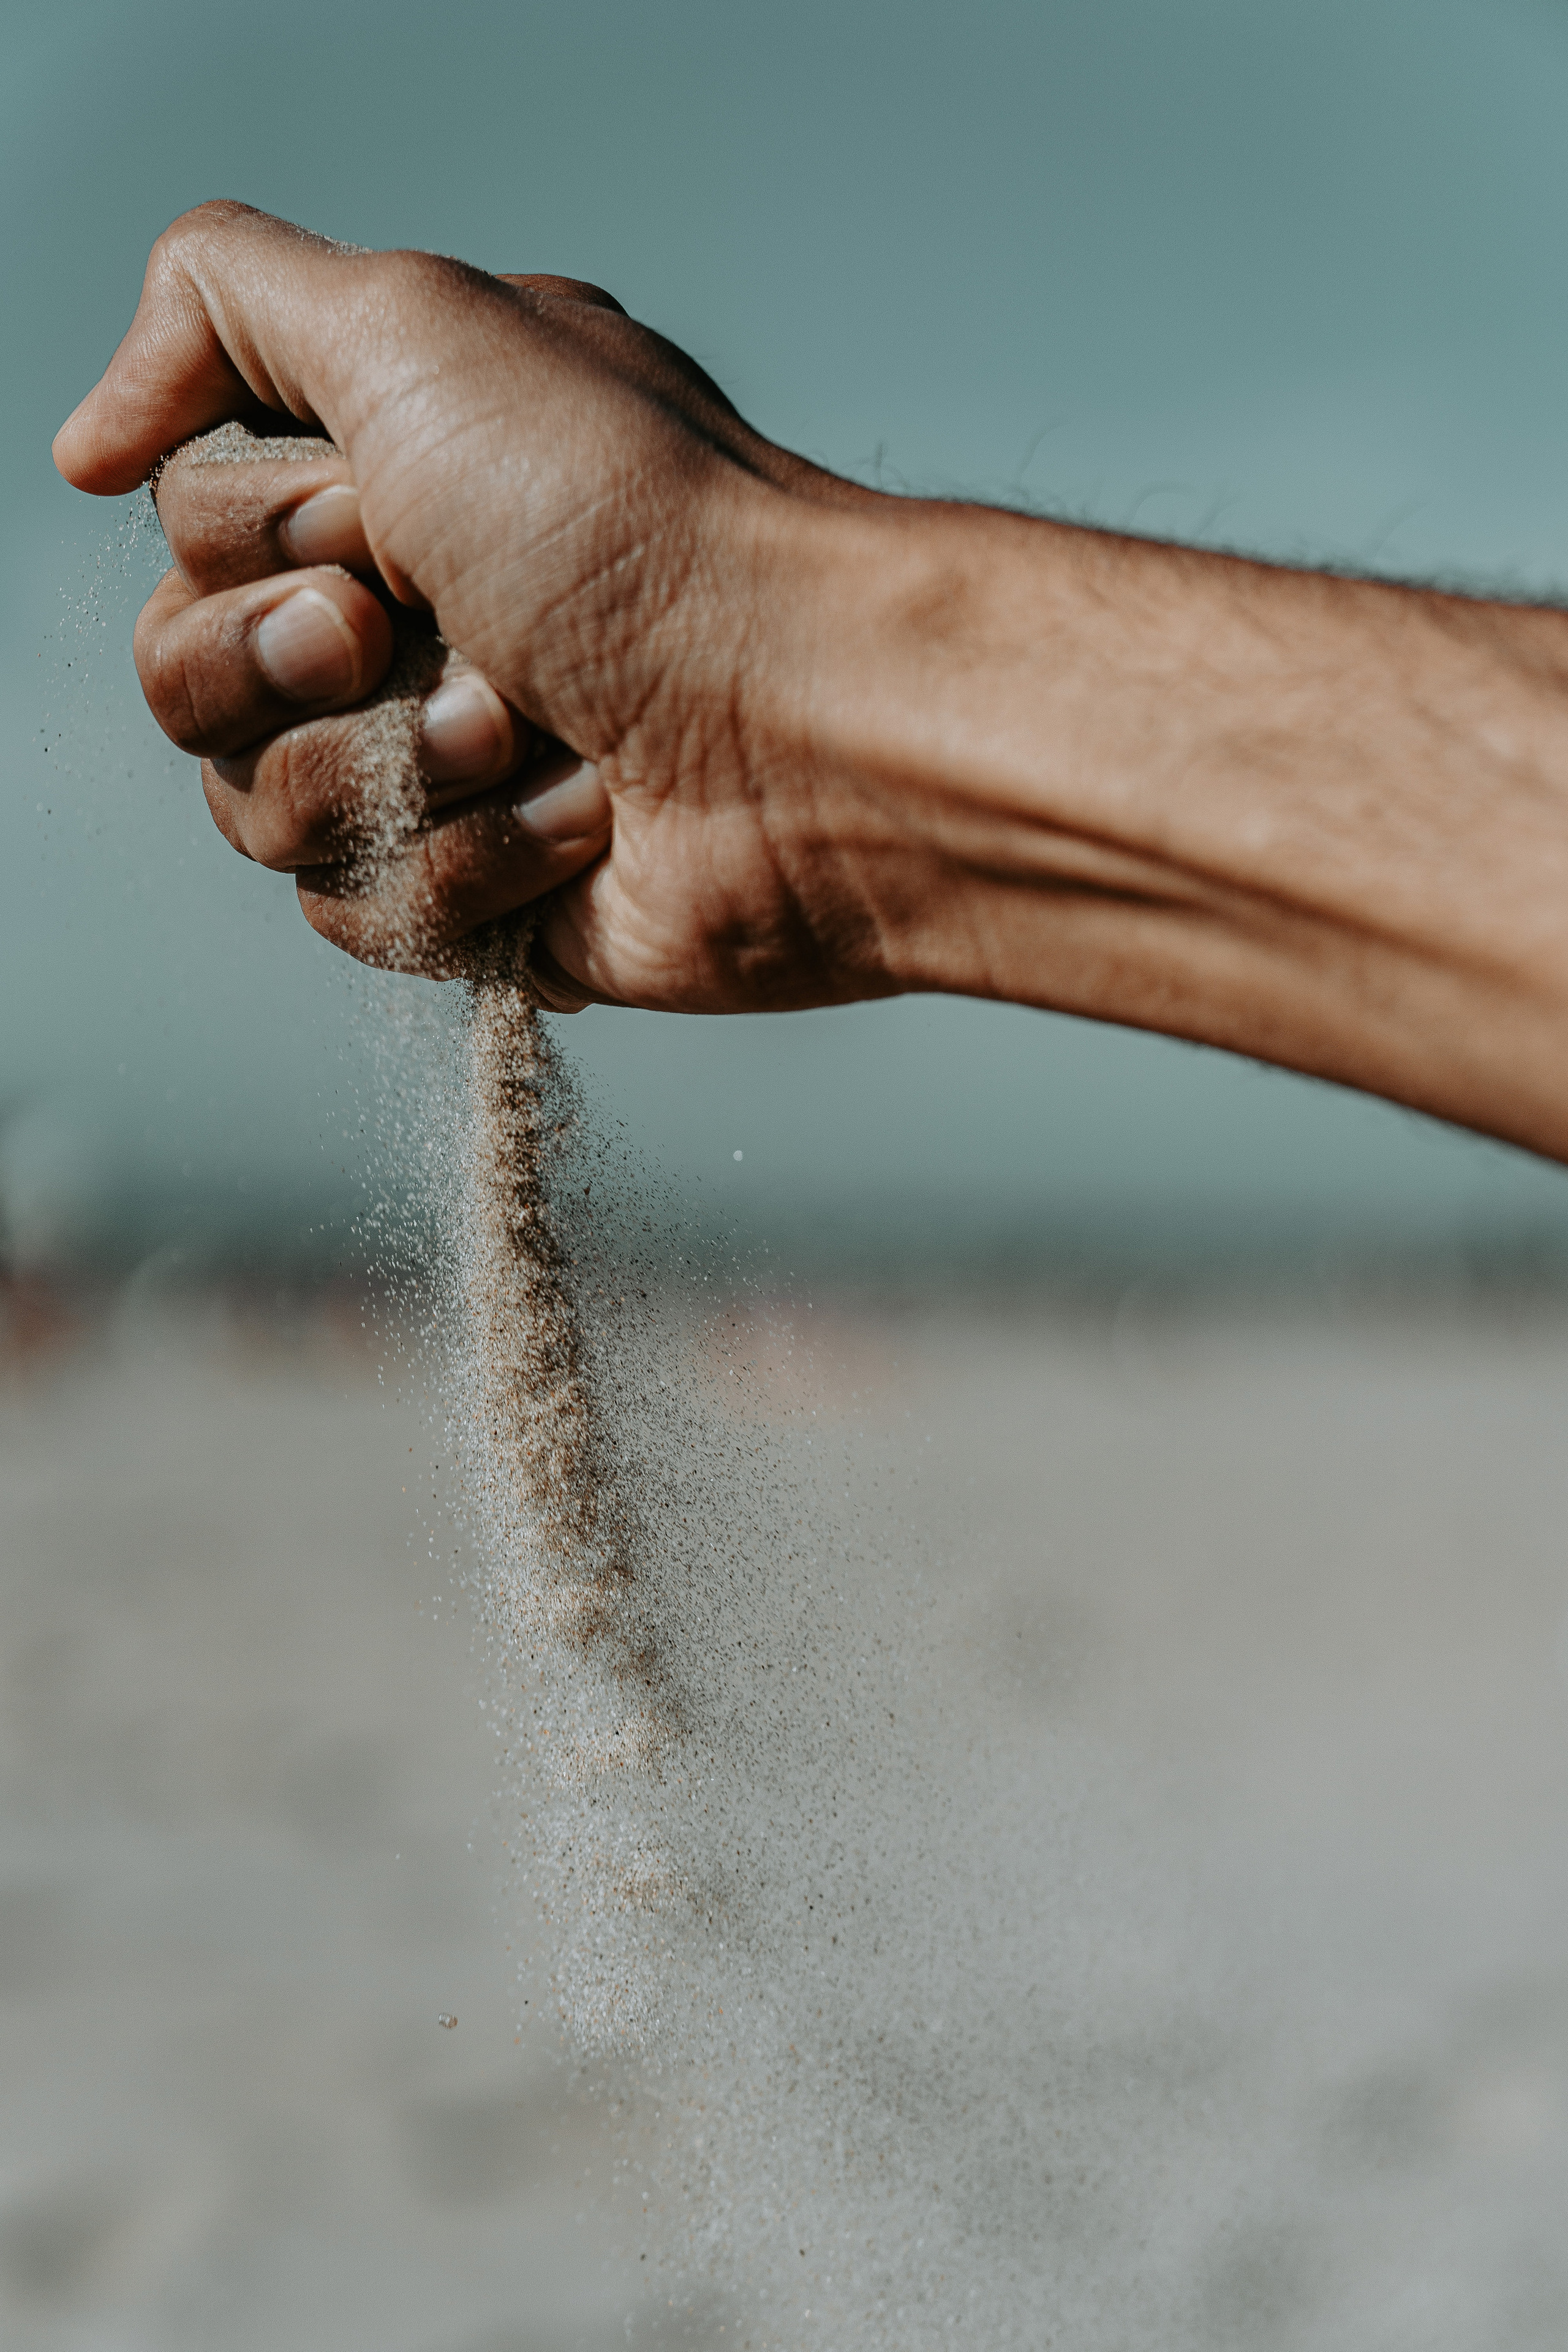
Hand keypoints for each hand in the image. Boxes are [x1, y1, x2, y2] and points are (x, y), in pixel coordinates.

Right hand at [54, 202, 897, 1010]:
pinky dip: (468, 865)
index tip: (375, 515)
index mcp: (384, 479)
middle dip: (283, 662)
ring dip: (390, 765)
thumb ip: (218, 304)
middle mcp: (403, 616)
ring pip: (255, 808)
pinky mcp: (483, 896)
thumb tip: (89, 440)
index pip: (183, 531)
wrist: (803, 729)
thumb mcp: (412, 325)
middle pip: (184, 677)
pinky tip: (578, 821)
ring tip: (526, 726)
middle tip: (404, 630)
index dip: (254, 534)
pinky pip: (358, 911)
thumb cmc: (637, 526)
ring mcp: (441, 763)